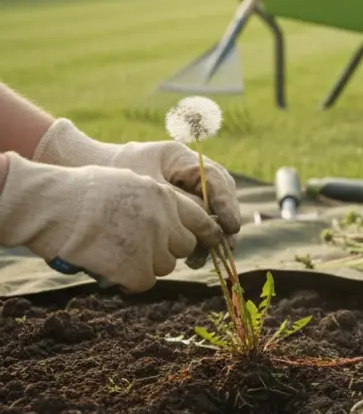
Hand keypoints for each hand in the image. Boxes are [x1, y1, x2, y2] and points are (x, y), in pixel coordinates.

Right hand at [0, 155, 227, 292]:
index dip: (205, 233)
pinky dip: (129, 281)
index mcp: (165, 196)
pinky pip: (143, 283)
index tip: (208, 241)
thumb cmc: (81, 190)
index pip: (202, 220)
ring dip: (145, 265)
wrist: (54, 206)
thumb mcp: (128, 182)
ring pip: (164, 266)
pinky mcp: (136, 269)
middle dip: (167, 249)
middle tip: (141, 248)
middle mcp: (166, 221)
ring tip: (117, 255)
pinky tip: (111, 271)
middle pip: (184, 247)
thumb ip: (154, 200)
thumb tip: (166, 217)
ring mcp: (153, 246)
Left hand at [31, 118, 240, 239]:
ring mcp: (181, 184)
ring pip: (211, 208)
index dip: (226, 203)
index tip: (230, 226)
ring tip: (204, 257)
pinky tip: (192, 256)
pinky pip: (195, 218)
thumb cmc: (111, 176)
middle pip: (220, 193)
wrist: (82, 172)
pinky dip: (196, 237)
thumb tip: (208, 226)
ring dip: (211, 233)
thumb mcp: (147, 192)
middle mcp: (186, 169)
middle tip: (225, 247)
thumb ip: (179, 204)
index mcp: (179, 156)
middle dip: (223, 221)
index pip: (215, 178)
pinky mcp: (174, 201)